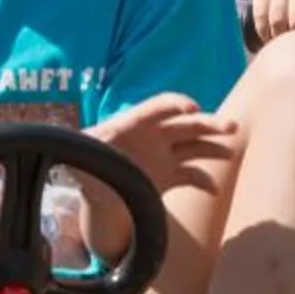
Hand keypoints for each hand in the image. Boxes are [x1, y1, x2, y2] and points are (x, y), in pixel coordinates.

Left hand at [88, 93, 234, 202]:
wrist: (97, 189)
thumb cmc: (88, 165)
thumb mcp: (80, 155)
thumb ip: (77, 151)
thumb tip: (62, 149)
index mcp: (136, 124)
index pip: (158, 107)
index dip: (175, 104)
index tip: (191, 108)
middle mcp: (156, 136)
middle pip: (187, 124)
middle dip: (209, 123)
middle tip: (230, 126)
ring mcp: (166, 156)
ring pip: (196, 146)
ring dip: (215, 146)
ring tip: (232, 149)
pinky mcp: (170, 176)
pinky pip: (192, 176)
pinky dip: (204, 181)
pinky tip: (213, 189)